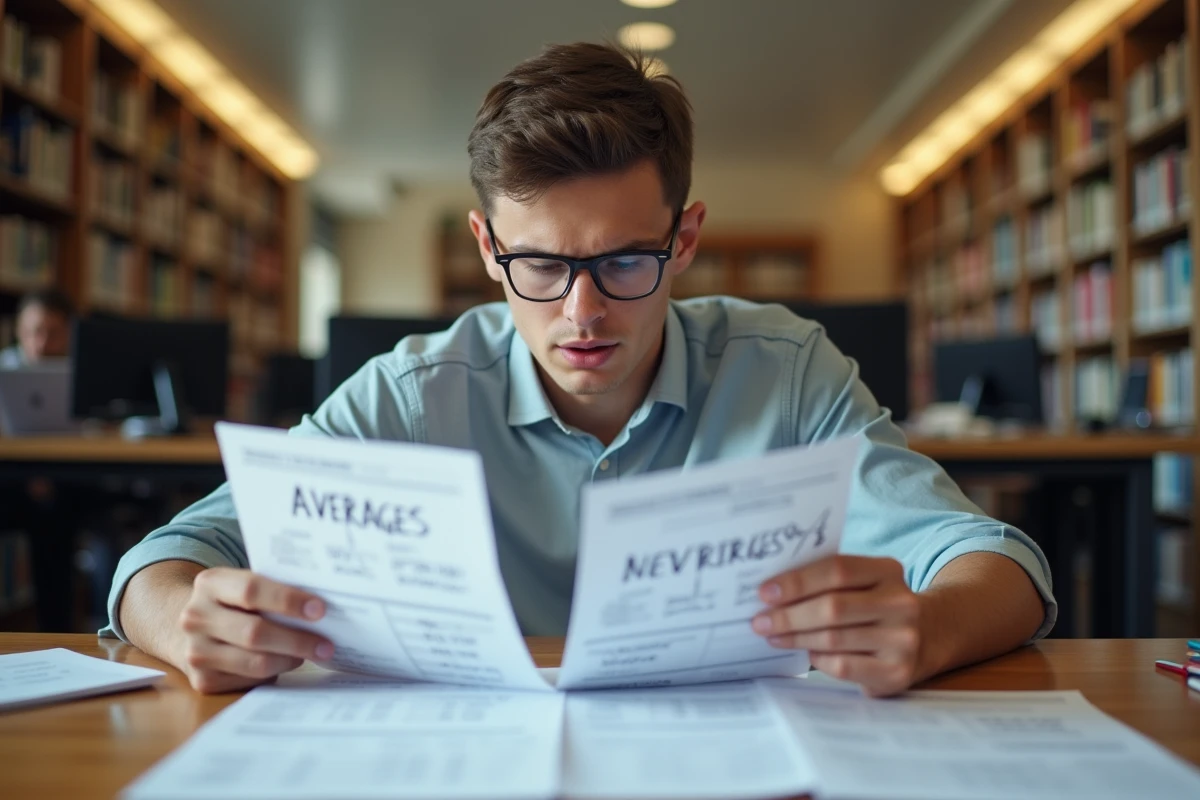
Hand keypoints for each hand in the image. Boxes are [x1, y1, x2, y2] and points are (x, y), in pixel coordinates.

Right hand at [176, 567, 334, 693]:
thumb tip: (321, 607)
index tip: (320, 610)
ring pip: (254, 662)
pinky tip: (287, 662)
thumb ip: (273, 589)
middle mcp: (195, 617)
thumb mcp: (244, 585)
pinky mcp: (202, 680)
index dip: (288, 600)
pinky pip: (249, 680)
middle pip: (254, 632)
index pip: (251, 590)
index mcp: (210, 583)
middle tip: (327, 645)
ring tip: (313, 653)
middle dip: (297, 639)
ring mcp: (196, 651)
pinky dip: (275, 672)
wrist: (193, 628)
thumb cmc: (235, 603)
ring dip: (290, 659)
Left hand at [752, 555, 923, 695]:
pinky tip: (805, 653)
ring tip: (772, 636)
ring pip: (833, 638)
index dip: (797, 581)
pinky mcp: (896, 672)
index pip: (837, 569)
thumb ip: (828, 581)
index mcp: (888, 570)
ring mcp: (902, 639)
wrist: (926, 638)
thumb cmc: (874, 606)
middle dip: (789, 615)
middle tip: (759, 620)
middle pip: (833, 607)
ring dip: (796, 638)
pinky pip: (842, 666)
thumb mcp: (863, 583)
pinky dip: (818, 659)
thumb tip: (772, 592)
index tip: (764, 592)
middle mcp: (901, 603)